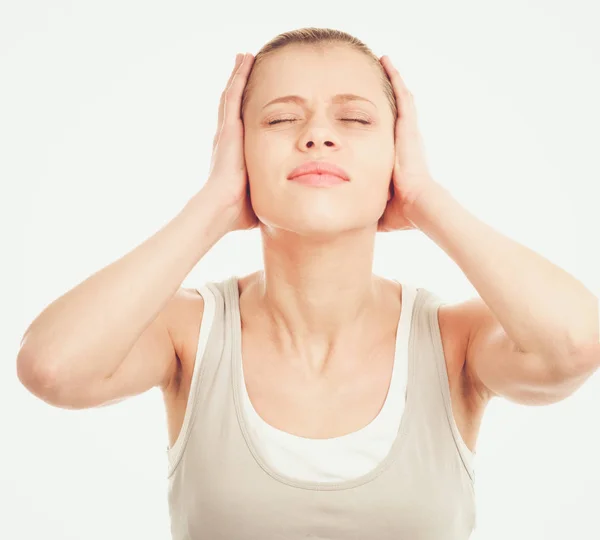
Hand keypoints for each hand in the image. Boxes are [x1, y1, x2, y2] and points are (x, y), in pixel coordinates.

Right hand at [203, 53, 257, 231]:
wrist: (222, 209)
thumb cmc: (238, 211)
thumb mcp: (257, 195)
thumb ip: (266, 192)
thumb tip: (284, 204)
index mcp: (233, 153)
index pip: (239, 124)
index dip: (243, 108)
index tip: (251, 96)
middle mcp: (227, 138)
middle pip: (233, 105)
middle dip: (239, 85)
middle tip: (245, 65)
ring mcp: (226, 132)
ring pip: (232, 95)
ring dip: (238, 75)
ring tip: (244, 56)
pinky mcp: (228, 129)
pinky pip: (233, 96)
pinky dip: (238, 77)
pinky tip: (244, 60)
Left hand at [377, 55, 435, 232]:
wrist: (418, 205)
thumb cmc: (402, 210)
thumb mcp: (379, 206)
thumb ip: (367, 206)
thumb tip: (353, 219)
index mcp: (400, 158)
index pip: (391, 134)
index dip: (383, 121)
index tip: (375, 113)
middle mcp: (406, 141)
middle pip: (398, 111)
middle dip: (389, 95)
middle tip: (379, 78)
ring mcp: (409, 133)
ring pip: (401, 99)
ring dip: (393, 80)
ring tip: (383, 61)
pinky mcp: (409, 128)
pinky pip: (402, 97)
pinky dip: (395, 79)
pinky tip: (386, 62)